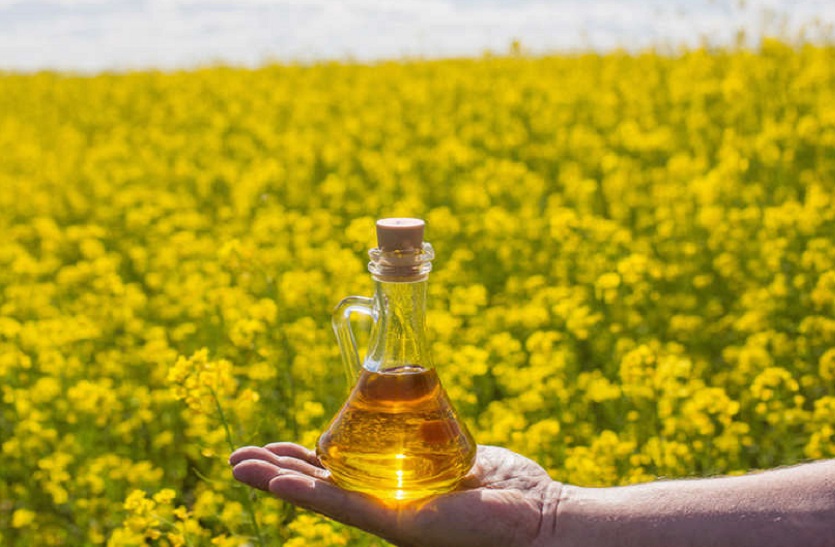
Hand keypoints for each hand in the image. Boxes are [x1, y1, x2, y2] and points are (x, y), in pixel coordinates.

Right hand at [229, 443, 561, 546]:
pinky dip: (308, 493)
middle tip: (236, 458)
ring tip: (238, 466)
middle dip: (276, 471)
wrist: (538, 515)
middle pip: (319, 484)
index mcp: (393, 487)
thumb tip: (417, 407)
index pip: (336, 471)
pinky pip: (345, 505)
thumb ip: (429, 437)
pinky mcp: (399, 522)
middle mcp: (383, 503)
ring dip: (277, 481)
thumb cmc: (504, 488)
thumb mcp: (454, 452)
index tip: (272, 447)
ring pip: (320, 496)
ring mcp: (388, 515)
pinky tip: (277, 482)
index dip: (301, 460)